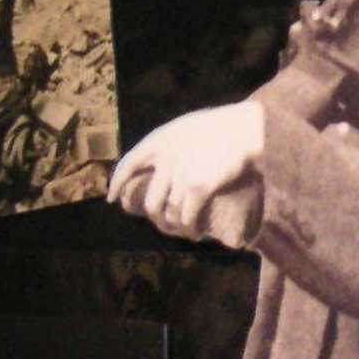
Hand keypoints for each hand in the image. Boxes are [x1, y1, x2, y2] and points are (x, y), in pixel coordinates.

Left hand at [109, 103, 265, 246]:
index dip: (118, 184)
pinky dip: (191, 228)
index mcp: (159, 140)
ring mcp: (180, 174)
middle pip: (150, 201)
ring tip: (186, 230)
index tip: (113, 199)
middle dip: (156, 218)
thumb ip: (171, 145)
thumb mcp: (186, 126)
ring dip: (177, 227)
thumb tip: (163, 168)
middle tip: (165, 224)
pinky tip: (197, 232)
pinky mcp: (198, 187)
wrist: (246, 128)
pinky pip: (187, 216)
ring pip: (169, 213)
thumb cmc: (223, 125)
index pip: (128, 165)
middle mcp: (165, 159)